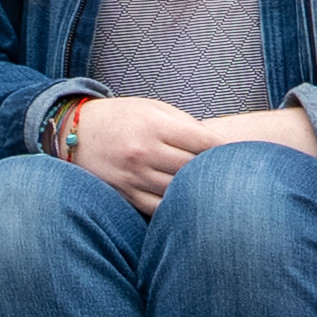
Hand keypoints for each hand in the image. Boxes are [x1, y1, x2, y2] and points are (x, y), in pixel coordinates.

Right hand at [59, 94, 221, 206]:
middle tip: (235, 176)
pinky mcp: (125, 195)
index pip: (204, 142)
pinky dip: (176, 208)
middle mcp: (143, 152)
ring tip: (215, 194)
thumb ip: (184, 123)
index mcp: (154, 125)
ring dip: (198, 193)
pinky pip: (159, 208)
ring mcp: (133, 176)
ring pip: (179, 192)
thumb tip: (217, 144)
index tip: (244, 155)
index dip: (228, 150)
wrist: (73, 134)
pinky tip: (188, 205)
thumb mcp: (151, 107)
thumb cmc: (120, 117)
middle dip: (216, 172)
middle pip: (194, 169)